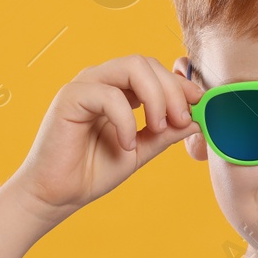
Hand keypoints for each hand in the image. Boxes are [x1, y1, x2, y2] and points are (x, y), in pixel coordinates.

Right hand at [7, 55, 202, 215]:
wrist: (58, 195)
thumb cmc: (93, 171)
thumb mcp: (140, 150)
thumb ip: (165, 133)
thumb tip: (197, 119)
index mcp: (118, 89)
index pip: (154, 70)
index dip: (180, 83)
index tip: (199, 102)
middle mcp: (101, 81)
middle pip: (146, 63)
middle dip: (172, 89)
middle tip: (181, 119)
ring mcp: (85, 85)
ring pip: (131, 67)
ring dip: (156, 96)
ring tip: (159, 127)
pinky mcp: (70, 98)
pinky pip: (109, 95)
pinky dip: (126, 119)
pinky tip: (126, 143)